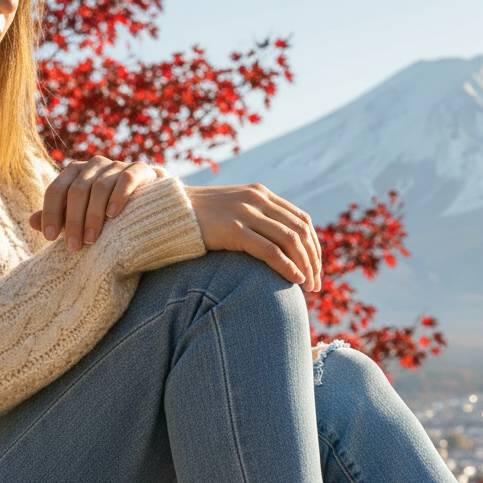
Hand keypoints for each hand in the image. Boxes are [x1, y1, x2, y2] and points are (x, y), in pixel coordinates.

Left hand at [28, 156, 157, 250]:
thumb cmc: (111, 209)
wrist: (151, 198)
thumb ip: (60, 216)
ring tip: (91, 240)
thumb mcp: (83, 213)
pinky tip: (113, 215)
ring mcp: (116, 165)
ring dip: (93, 215)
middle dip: (73, 220)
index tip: (50, 238)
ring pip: (99, 187)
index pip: (56, 190)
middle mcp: (93, 164)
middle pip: (77, 191)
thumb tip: (32, 223)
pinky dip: (118, 196)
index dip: (51, 213)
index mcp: (75, 172)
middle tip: (73, 247)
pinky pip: (125, 180)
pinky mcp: (139, 169)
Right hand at [183, 184, 321, 291]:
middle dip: (313, 261)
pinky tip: (296, 281)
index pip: (302, 220)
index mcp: (261, 194)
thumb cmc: (200, 221)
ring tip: (309, 288)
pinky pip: (270, 250)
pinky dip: (288, 267)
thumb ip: (256, 222)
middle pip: (300, 232)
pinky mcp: (233, 229)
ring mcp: (245, 212)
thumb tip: (279, 249)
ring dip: (305, 267)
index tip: (316, 269)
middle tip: (316, 286)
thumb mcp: (234, 214)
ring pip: (290, 241)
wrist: (166, 214)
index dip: (314, 247)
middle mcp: (257, 199)